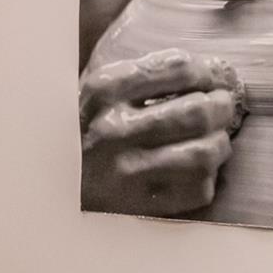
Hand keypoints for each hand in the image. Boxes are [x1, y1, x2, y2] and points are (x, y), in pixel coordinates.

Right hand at [80, 48, 244, 215]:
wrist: (51, 182)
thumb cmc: (85, 131)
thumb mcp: (102, 92)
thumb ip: (149, 73)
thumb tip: (215, 70)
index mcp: (104, 90)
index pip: (179, 68)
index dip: (207, 73)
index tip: (211, 79)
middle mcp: (113, 129)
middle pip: (199, 110)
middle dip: (222, 107)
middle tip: (221, 108)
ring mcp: (126, 170)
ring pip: (205, 153)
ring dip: (219, 144)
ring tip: (213, 140)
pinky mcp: (138, 204)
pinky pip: (197, 190)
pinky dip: (206, 179)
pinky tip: (195, 171)